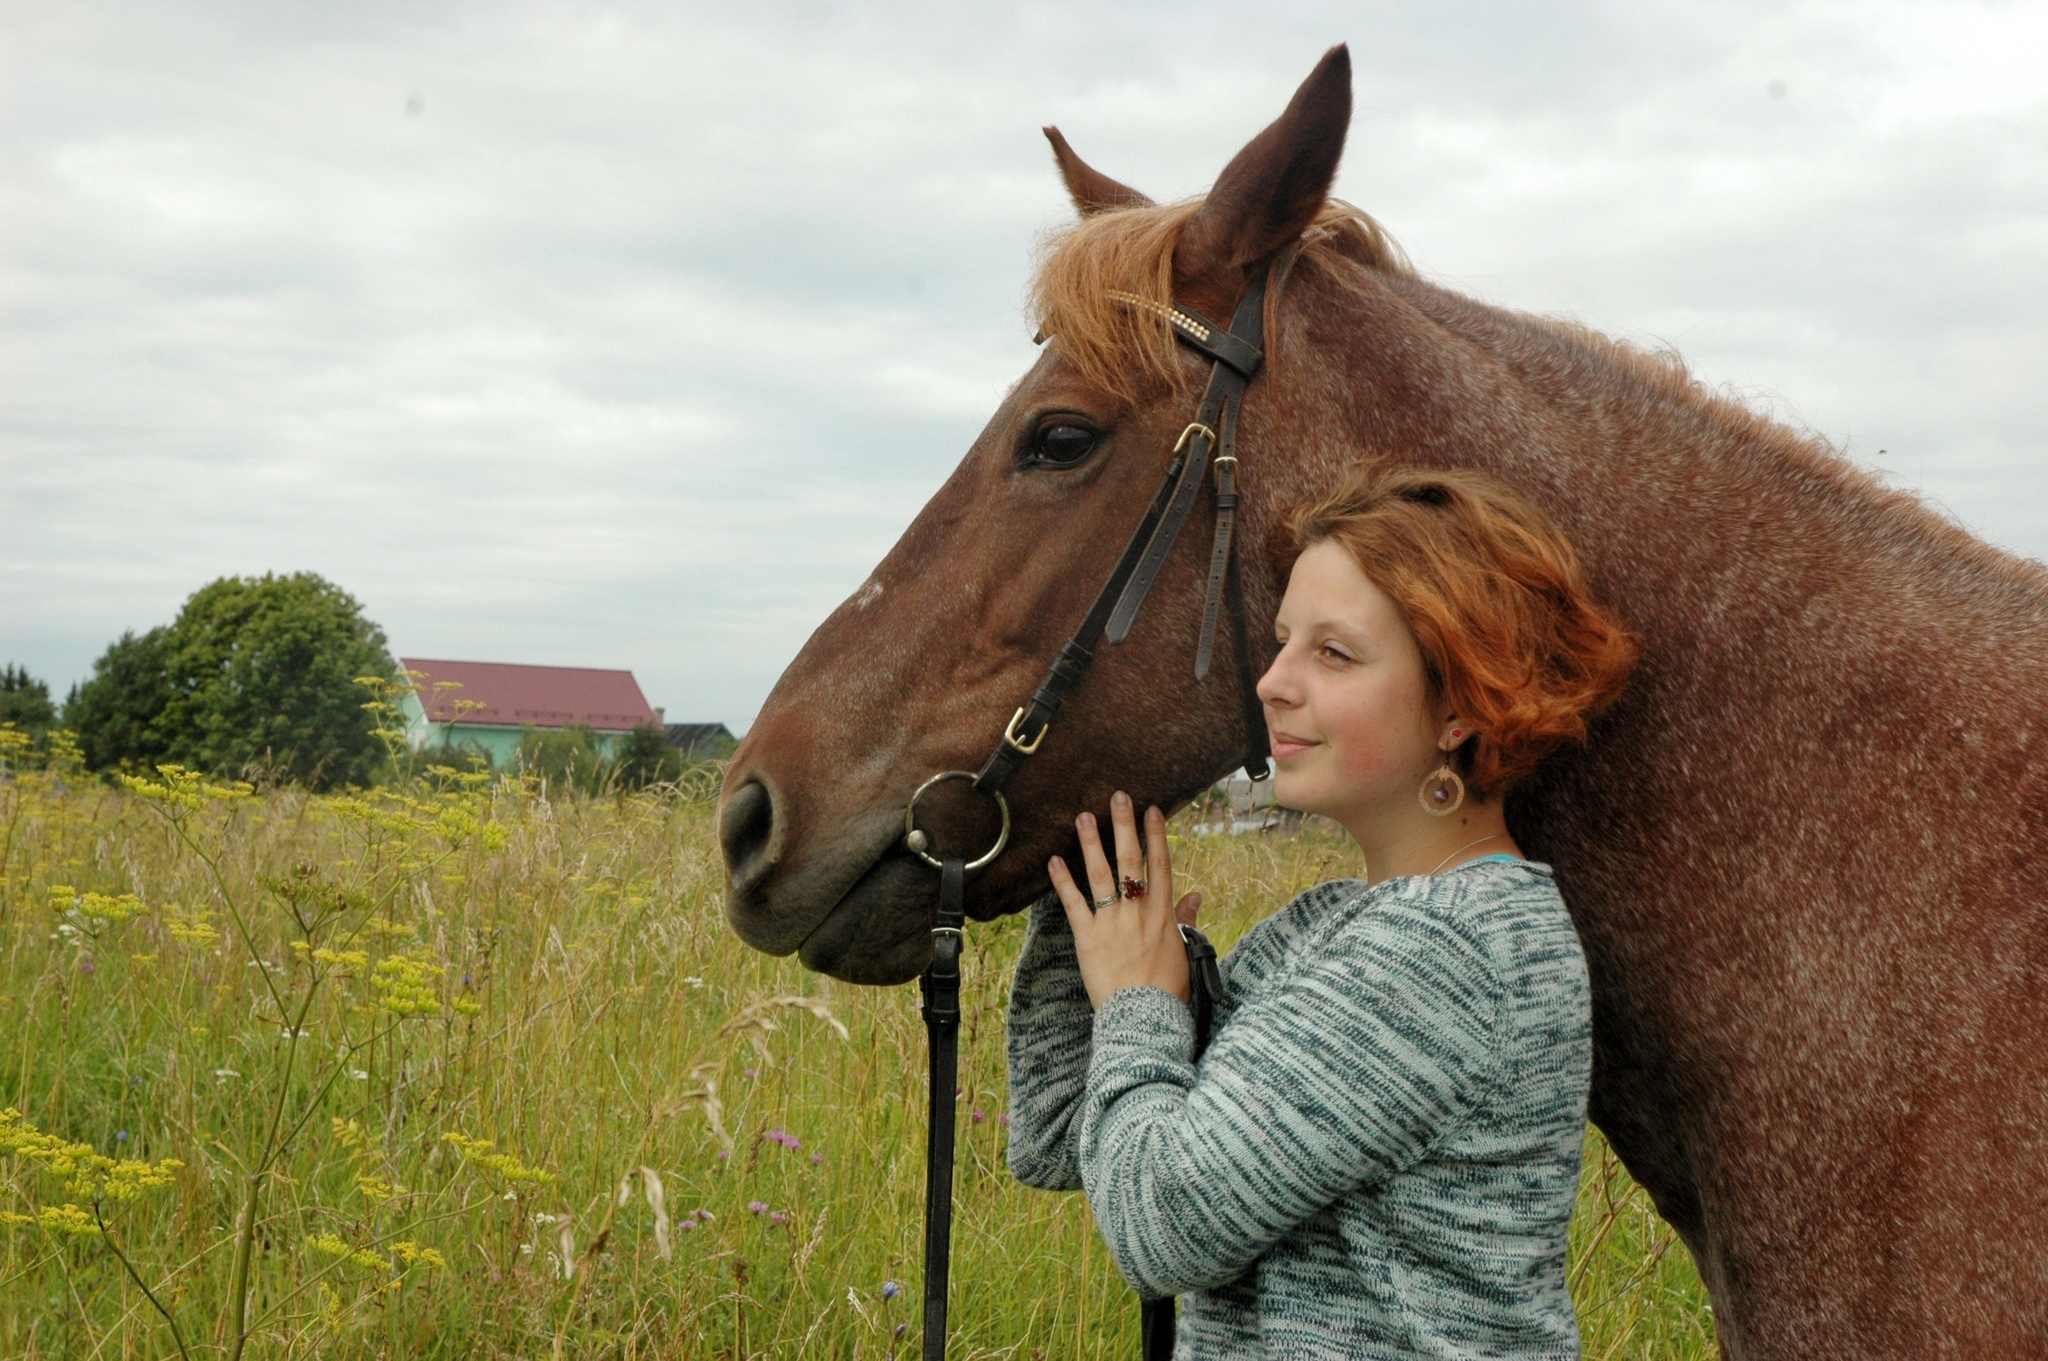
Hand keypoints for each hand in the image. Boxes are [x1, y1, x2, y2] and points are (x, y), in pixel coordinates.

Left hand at [1048, 791, 1202, 1008]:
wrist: (1144, 1018)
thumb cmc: (1167, 989)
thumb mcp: (1185, 951)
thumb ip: (1186, 920)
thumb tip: (1195, 895)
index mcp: (1163, 914)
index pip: (1160, 865)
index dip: (1156, 835)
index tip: (1152, 809)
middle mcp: (1138, 912)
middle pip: (1132, 860)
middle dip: (1124, 826)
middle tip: (1118, 796)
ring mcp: (1112, 923)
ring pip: (1102, 874)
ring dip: (1092, 843)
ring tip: (1083, 816)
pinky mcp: (1088, 938)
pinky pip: (1074, 904)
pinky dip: (1063, 882)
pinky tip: (1054, 860)